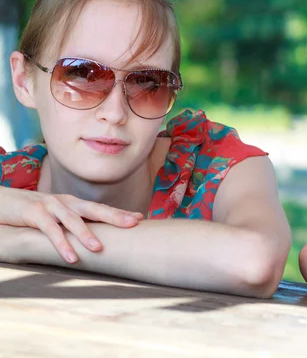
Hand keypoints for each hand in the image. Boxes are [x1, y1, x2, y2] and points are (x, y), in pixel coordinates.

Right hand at [0, 187, 143, 262]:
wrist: (1, 201)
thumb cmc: (31, 213)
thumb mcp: (55, 218)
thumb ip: (72, 225)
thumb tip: (94, 240)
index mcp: (73, 204)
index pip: (101, 208)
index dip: (120, 212)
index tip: (141, 218)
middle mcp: (66, 203)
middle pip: (94, 209)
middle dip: (115, 216)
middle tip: (134, 224)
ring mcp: (50, 206)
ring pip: (73, 219)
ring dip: (86, 234)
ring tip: (99, 249)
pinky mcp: (33, 213)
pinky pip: (50, 229)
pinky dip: (60, 243)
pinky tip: (70, 256)